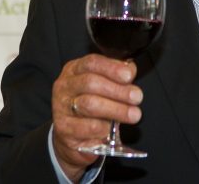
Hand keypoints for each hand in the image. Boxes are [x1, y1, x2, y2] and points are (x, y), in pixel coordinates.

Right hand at [51, 54, 142, 180]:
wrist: (74, 136)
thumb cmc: (93, 104)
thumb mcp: (104, 85)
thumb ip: (116, 76)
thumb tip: (130, 70)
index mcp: (74, 69)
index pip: (91, 63)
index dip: (112, 68)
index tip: (129, 76)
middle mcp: (64, 86)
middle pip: (90, 83)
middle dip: (117, 90)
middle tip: (137, 97)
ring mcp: (61, 107)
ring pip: (89, 104)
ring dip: (116, 109)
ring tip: (133, 114)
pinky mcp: (63, 128)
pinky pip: (87, 126)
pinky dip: (104, 127)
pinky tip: (113, 128)